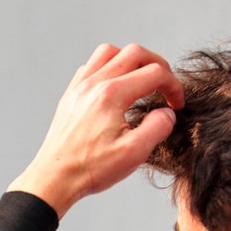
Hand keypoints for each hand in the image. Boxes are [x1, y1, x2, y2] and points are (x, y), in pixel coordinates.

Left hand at [7, 43, 183, 217]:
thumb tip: (167, 112)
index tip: (176, 104)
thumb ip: (158, 127)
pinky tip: (116, 88)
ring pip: (110, 52)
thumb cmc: (90, 169)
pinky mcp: (71, 95)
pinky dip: (109, 68)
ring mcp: (79, 87)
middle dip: (157, 66)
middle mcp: (94, 84)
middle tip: (165, 86)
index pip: (155, 72)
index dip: (173, 86)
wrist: (54, 178)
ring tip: (141, 81)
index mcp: (112, 95)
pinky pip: (91, 66)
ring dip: (131, 61)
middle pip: (135, 53)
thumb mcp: (134, 153)